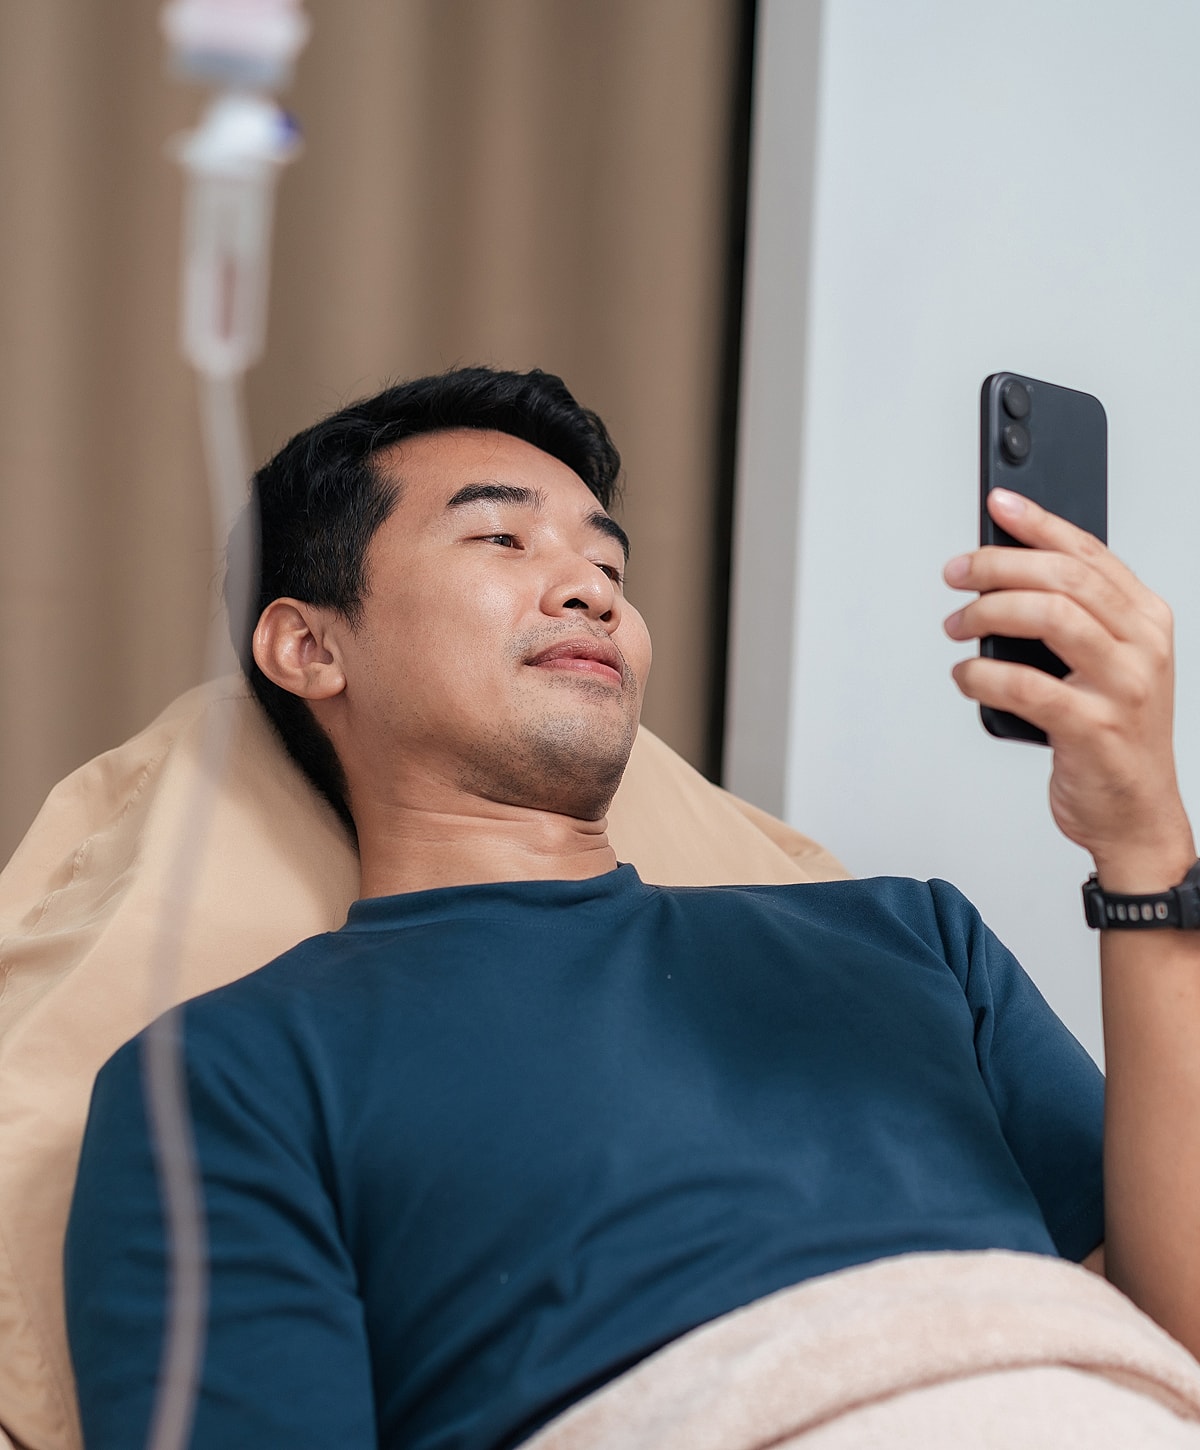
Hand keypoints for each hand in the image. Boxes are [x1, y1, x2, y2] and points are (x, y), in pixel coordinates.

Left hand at [943, 488, 1192, 890]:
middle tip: (957, 574)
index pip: (1090, 553)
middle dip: (999, 565)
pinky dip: (982, 675)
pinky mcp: (1093, 729)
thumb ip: (1073, 621)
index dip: (1040, 523)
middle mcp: (1142, 647)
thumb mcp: (1106, 667)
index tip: (999, 505)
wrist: (1136, 815)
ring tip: (956, 625)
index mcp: (1147, 621)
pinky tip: (964, 677)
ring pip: (1050, 618)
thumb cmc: (1112, 739)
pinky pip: (1026, 685)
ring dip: (988, 614)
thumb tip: (1002, 578)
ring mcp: (1122, 687)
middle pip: (1065, 578)